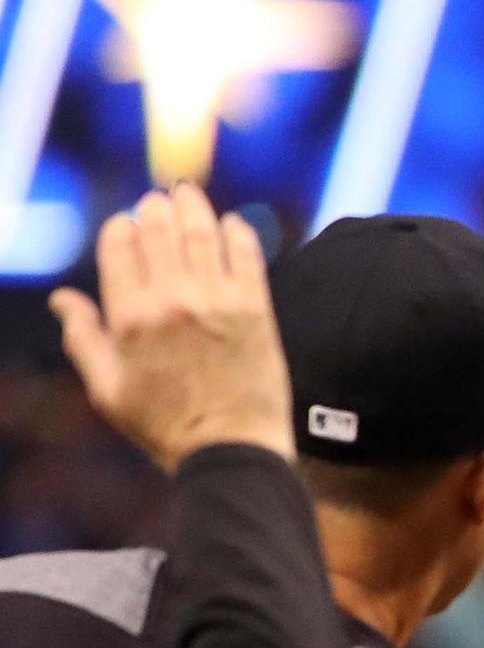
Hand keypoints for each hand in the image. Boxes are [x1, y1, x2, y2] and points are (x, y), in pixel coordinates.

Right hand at [50, 186, 296, 469]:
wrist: (233, 452)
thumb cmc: (166, 427)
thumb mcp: (108, 389)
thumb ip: (83, 338)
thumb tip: (62, 298)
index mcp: (128, 317)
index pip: (120, 245)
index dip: (122, 227)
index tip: (128, 224)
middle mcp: (170, 302)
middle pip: (159, 230)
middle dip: (155, 209)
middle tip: (160, 201)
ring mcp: (216, 303)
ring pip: (201, 233)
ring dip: (194, 208)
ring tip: (190, 196)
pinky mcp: (256, 311)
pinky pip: (247, 256)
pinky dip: (238, 233)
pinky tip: (232, 224)